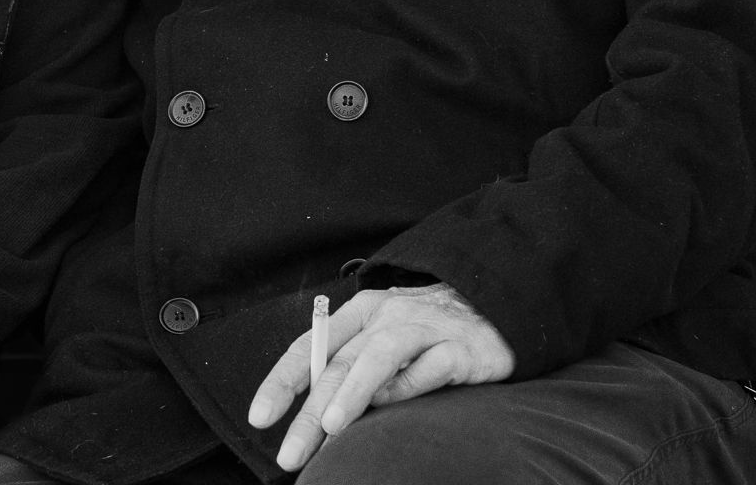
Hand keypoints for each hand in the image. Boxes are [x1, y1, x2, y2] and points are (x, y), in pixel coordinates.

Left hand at [247, 283, 514, 470]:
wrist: (495, 303)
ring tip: (333, 428)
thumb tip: (317, 417)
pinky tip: (397, 406)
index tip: (259, 417)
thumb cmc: (427, 329)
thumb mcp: (382, 338)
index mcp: (360, 312)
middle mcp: (387, 315)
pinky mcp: (461, 347)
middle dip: (310, 411)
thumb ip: (352, 367)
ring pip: (378, 356)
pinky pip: (431, 366)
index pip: (309, 345)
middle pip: (338, 362)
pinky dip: (410, 385)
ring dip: (353, 392)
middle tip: (289, 452)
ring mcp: (425, 328)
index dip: (281, 381)